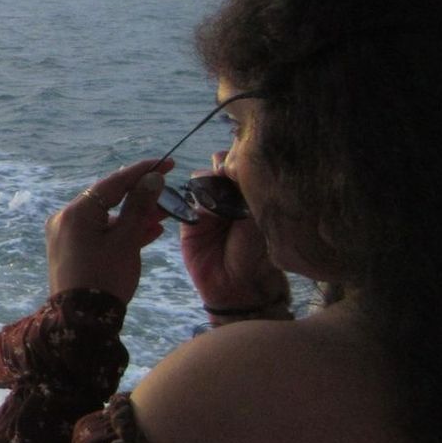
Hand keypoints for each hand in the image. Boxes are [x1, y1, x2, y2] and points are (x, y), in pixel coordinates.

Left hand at [46, 157, 168, 300]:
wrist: (81, 322)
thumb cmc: (106, 278)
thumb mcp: (126, 241)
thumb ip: (138, 207)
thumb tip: (152, 179)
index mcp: (75, 212)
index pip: (113, 183)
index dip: (142, 172)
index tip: (166, 163)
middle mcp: (65, 219)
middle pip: (108, 199)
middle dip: (140, 197)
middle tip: (168, 192)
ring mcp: (66, 235)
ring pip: (106, 217)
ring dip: (134, 216)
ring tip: (164, 214)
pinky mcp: (71, 250)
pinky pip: (100, 233)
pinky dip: (122, 232)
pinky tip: (149, 232)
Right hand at [178, 151, 286, 311]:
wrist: (236, 284)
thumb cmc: (256, 253)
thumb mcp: (256, 218)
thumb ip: (243, 191)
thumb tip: (230, 164)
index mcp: (250, 193)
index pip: (243, 163)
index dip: (240, 158)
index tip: (243, 165)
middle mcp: (228, 195)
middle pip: (220, 164)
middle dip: (223, 166)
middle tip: (227, 178)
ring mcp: (207, 205)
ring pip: (201, 178)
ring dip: (208, 183)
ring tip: (218, 204)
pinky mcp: (189, 218)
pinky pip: (185, 199)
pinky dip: (192, 200)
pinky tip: (203, 213)